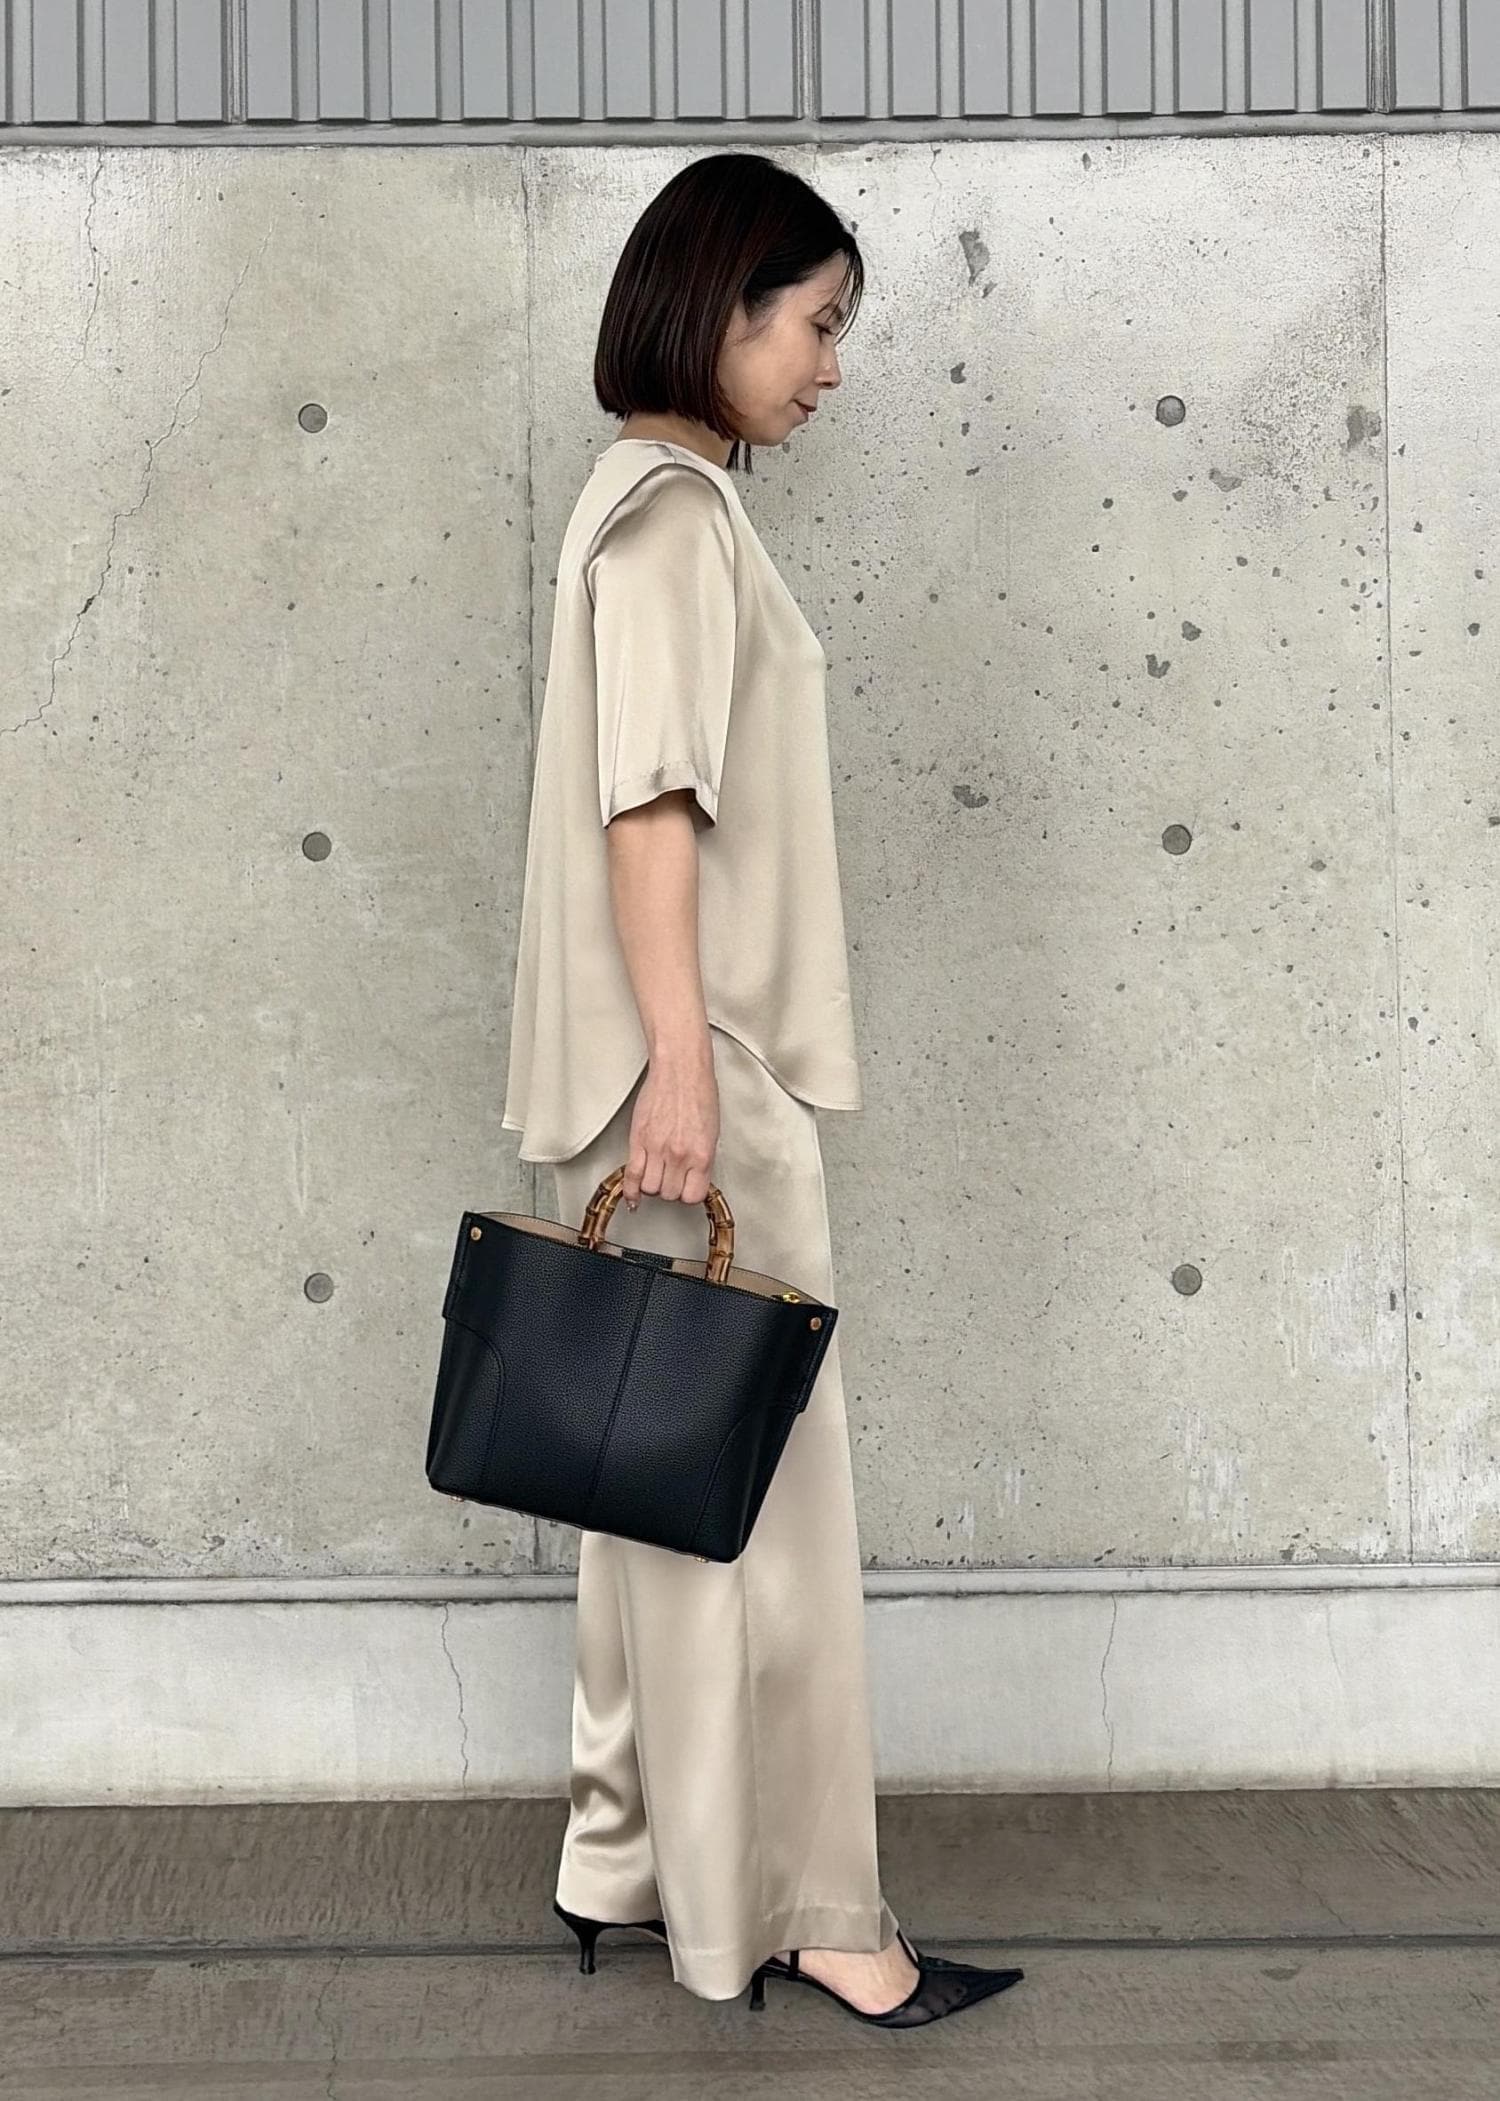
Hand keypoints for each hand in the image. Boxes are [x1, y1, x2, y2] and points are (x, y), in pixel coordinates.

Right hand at [622, 1047, 718, 1209]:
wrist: (680, 1069)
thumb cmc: (698, 1092)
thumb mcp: (711, 1132)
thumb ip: (700, 1158)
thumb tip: (693, 1176)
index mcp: (702, 1154)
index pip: (693, 1195)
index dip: (689, 1193)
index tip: (686, 1188)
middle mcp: (679, 1155)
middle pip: (669, 1194)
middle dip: (670, 1188)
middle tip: (671, 1177)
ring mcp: (657, 1149)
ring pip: (650, 1187)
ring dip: (652, 1185)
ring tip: (656, 1174)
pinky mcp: (638, 1140)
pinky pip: (631, 1175)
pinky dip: (630, 1190)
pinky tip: (633, 1196)